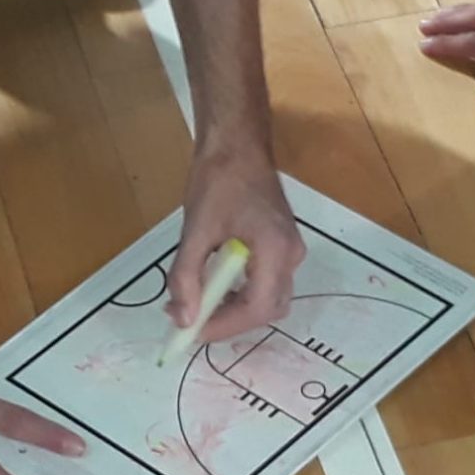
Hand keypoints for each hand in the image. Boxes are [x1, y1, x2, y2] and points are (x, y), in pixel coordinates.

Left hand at [167, 148, 305, 341]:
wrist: (236, 143)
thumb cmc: (217, 180)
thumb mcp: (195, 231)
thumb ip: (187, 278)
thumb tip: (183, 318)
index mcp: (276, 251)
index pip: (258, 308)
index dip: (224, 326)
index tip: (191, 331)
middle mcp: (291, 256)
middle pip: (267, 309)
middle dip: (229, 322)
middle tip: (191, 322)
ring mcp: (290, 251)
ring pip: (267, 299)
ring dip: (233, 310)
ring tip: (196, 305)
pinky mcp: (281, 246)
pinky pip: (265, 283)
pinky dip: (240, 294)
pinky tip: (211, 288)